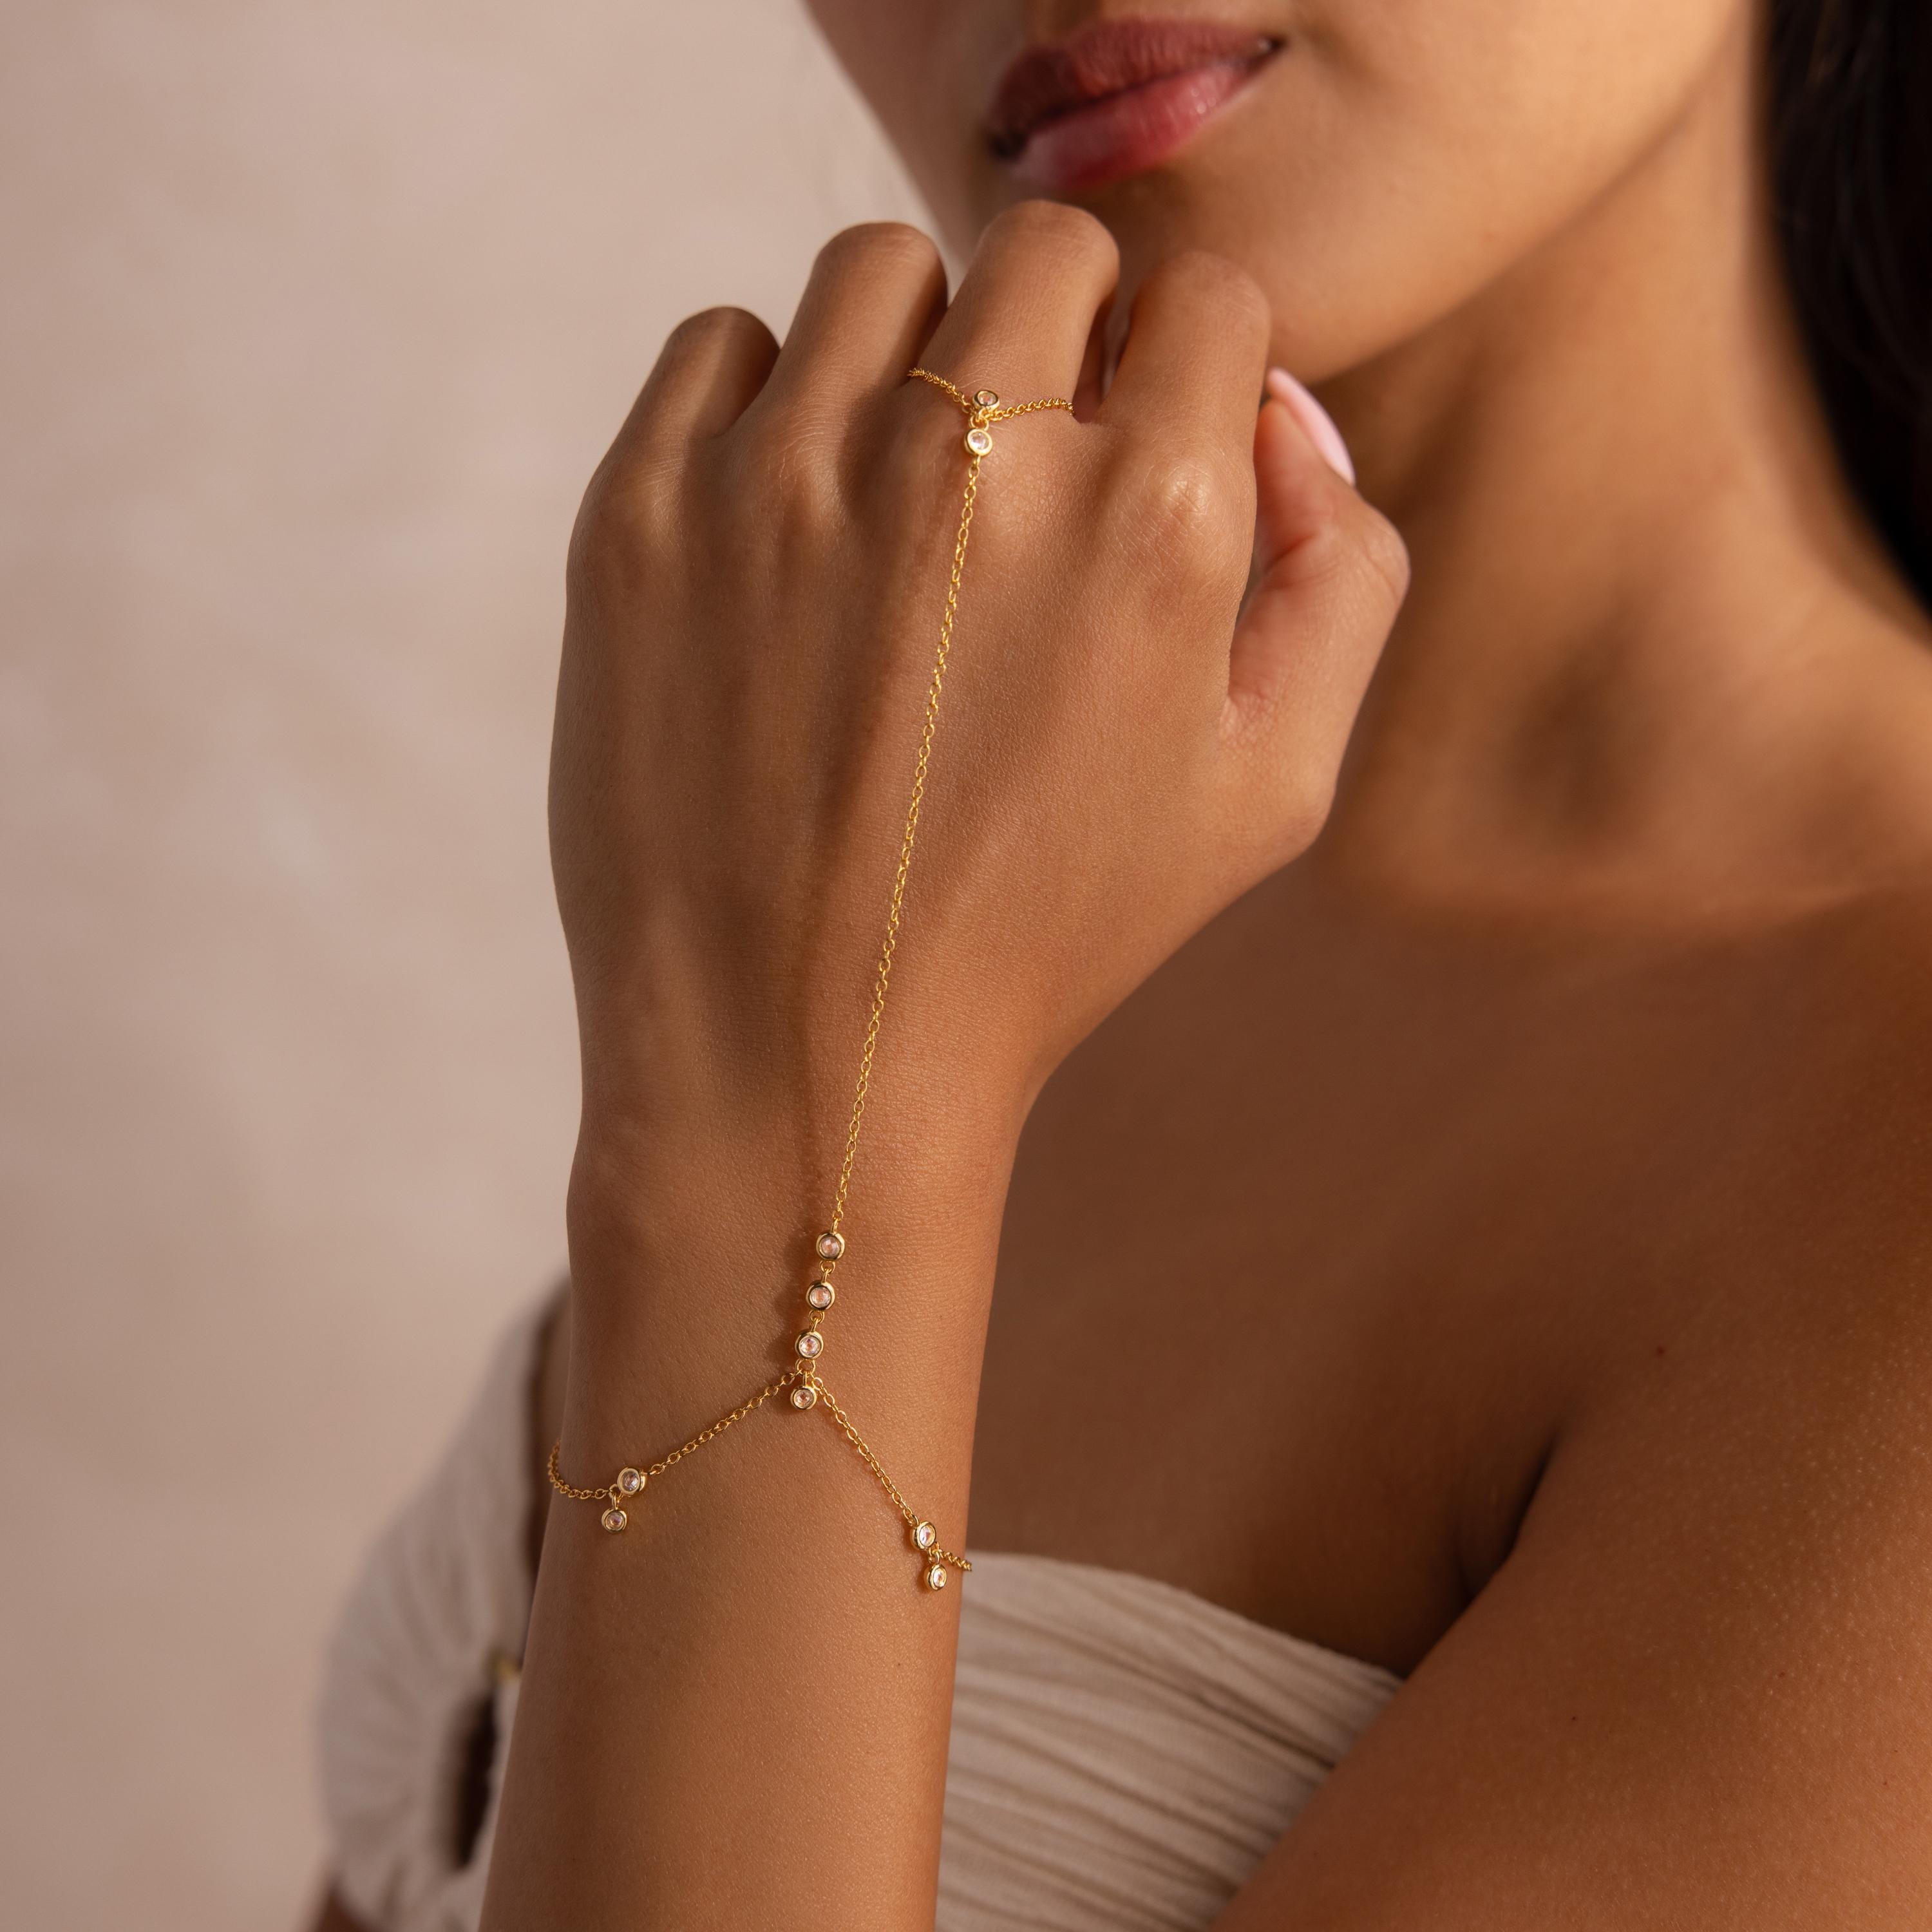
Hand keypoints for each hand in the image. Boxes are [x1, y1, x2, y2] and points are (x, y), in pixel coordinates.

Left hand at [551, 202, 1405, 1187]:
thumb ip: (1344, 573)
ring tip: (898, 497)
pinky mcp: (648, 509)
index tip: (1135, 445)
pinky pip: (721, 342)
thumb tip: (1283, 414)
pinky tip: (788, 530)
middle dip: (1059, 335)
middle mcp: (972, 463)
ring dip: (910, 353)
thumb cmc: (1052, 930)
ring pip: (876, 272)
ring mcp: (790, 475)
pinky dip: (762, 404)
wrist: (808, 1054)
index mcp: (1151, 519)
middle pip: (1044, 247)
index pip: (1201, 294)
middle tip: (1021, 473)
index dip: (1181, 365)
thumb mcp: (1273, 789)